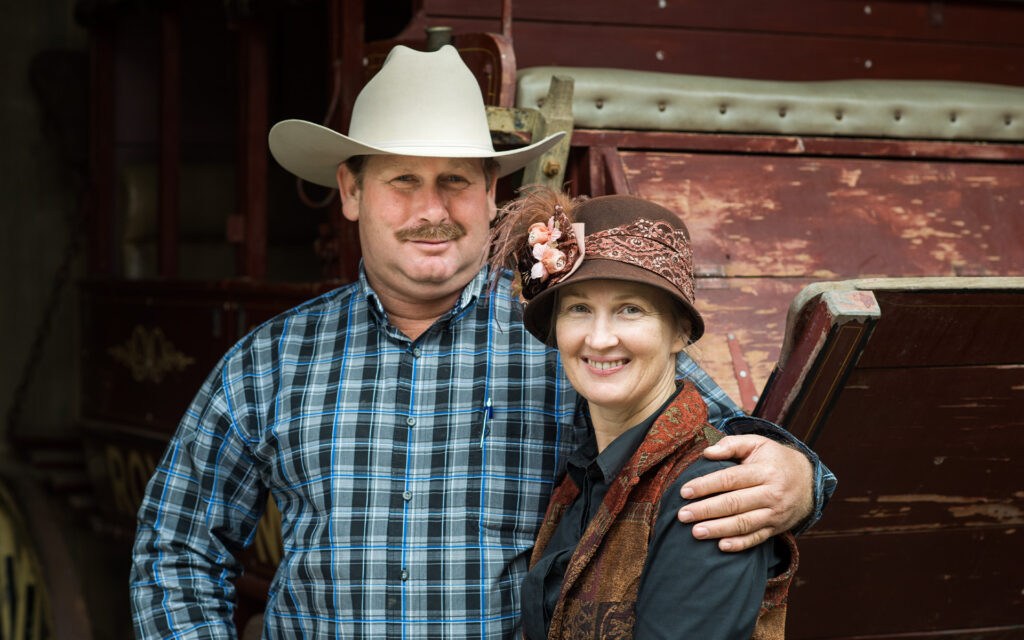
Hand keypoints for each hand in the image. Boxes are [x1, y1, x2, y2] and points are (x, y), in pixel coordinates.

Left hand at [677, 434, 812, 551]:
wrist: (808, 480)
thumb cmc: (774, 459)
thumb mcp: (757, 443)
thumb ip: (731, 444)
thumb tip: (707, 452)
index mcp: (765, 471)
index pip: (731, 479)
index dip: (706, 485)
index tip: (685, 491)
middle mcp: (772, 493)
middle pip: (734, 504)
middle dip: (706, 510)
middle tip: (683, 515)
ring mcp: (775, 513)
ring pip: (744, 524)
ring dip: (718, 529)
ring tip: (695, 532)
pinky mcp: (776, 528)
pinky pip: (757, 539)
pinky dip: (740, 544)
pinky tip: (721, 546)